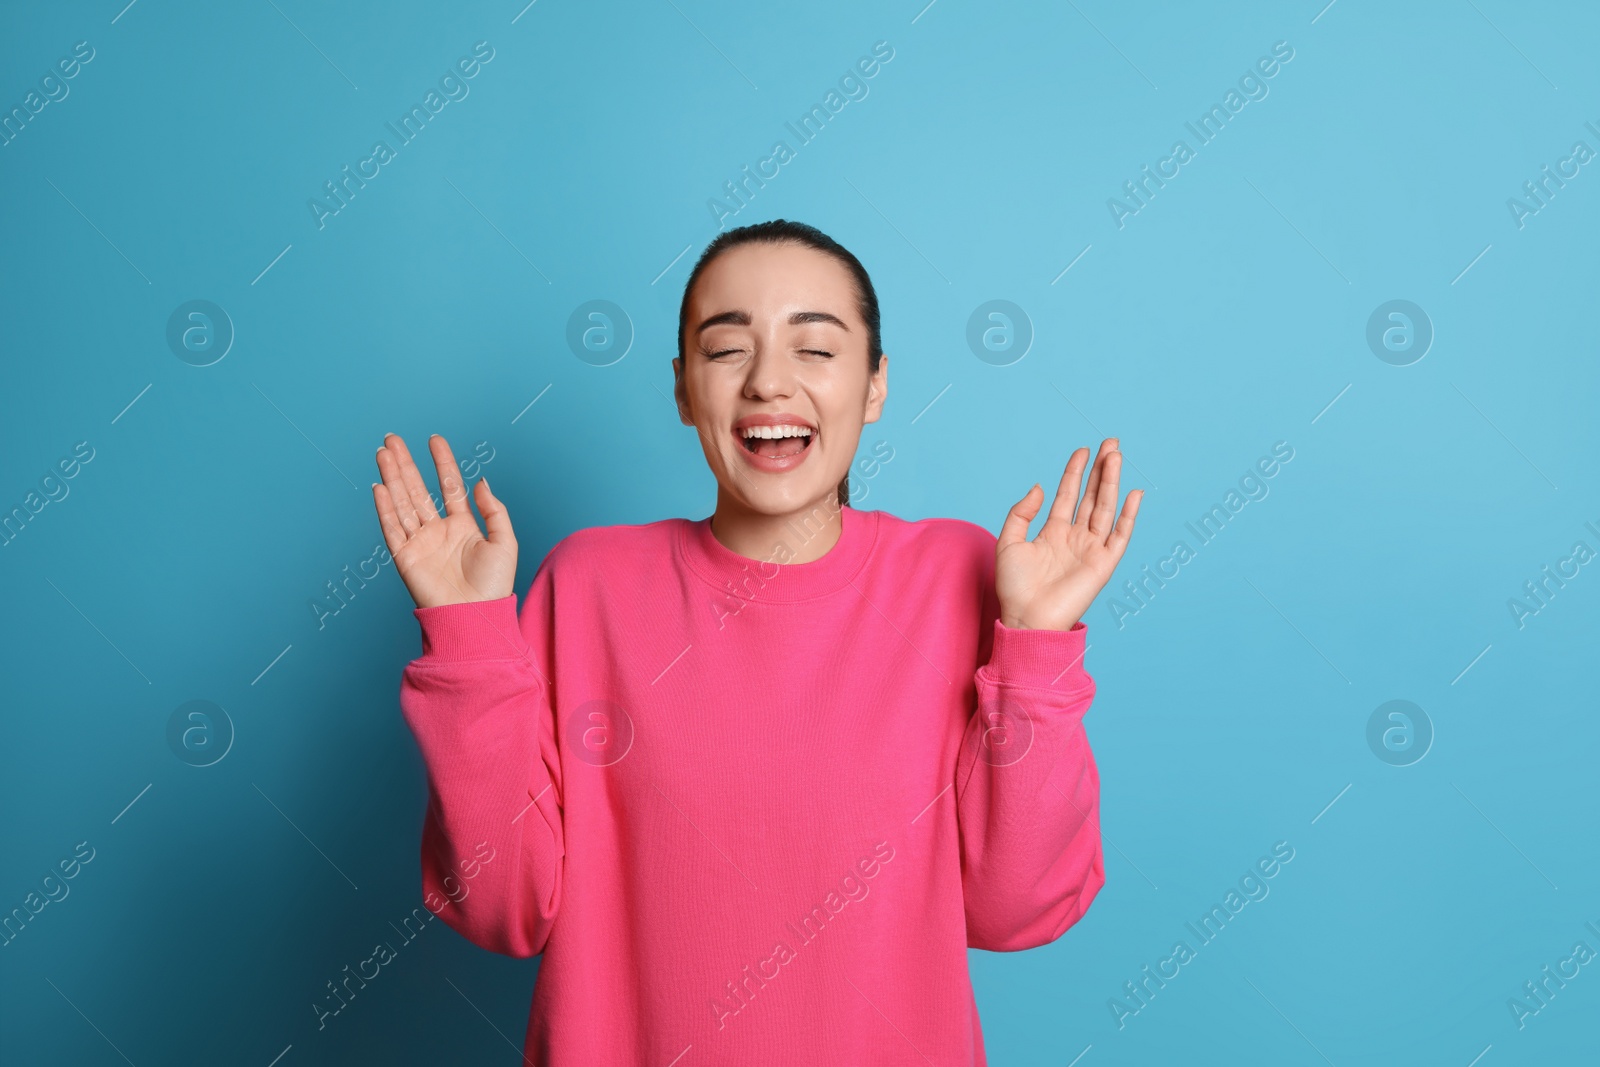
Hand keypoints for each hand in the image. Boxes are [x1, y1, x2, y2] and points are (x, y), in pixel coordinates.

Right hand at [373, 433, 516, 608]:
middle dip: (405, 464)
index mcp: (463, 526)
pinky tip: (380, 486)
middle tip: (392, 440)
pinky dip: (385, 508)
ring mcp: (420, 543)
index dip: (442, 462)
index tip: (434, 439)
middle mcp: (438, 531)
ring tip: (383, 453)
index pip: (449, 486)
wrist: (476, 616)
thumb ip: (494, 510)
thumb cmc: (495, 585)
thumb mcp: (505, 541)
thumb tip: (481, 481)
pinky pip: (392, 528)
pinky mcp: (405, 558)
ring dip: (392, 478)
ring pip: (402, 503)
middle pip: (418, 490)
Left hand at [996, 437, 1142, 630]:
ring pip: (1105, 508)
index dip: (1075, 472)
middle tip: (1110, 443)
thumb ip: (1021, 513)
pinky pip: (1120, 536)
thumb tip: (1040, 487)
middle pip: (1092, 496)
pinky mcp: (1103, 565)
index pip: (1068, 495)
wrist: (1027, 619)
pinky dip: (1129, 516)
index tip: (1082, 450)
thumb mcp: (1008, 542)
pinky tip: (1134, 495)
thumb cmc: (1015, 588)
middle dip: (1100, 470)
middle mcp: (1075, 538)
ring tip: (1116, 456)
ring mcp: (1091, 550)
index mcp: (1053, 532)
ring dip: (1112, 482)